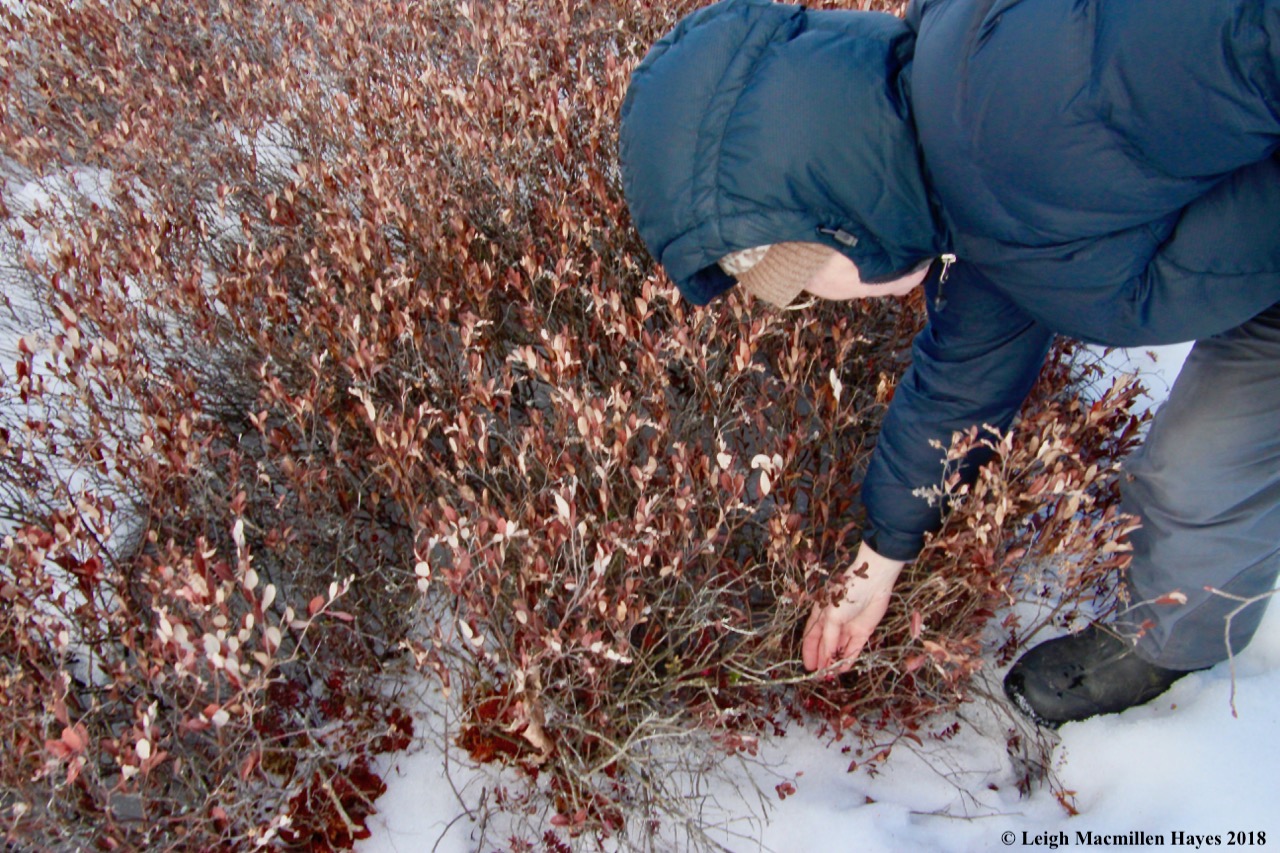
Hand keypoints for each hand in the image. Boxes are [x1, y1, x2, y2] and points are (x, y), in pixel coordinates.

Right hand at [802, 541, 904, 673]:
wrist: (873, 582)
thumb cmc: (846, 594)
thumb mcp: (831, 617)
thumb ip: (828, 638)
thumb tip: (826, 657)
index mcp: (820, 615)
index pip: (811, 637)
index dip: (809, 652)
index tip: (808, 667)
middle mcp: (833, 623)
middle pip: (825, 645)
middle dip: (822, 660)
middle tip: (819, 676)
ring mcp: (848, 628)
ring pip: (839, 649)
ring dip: (834, 662)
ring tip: (830, 676)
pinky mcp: (863, 631)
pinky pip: (854, 648)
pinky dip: (848, 658)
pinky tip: (843, 668)